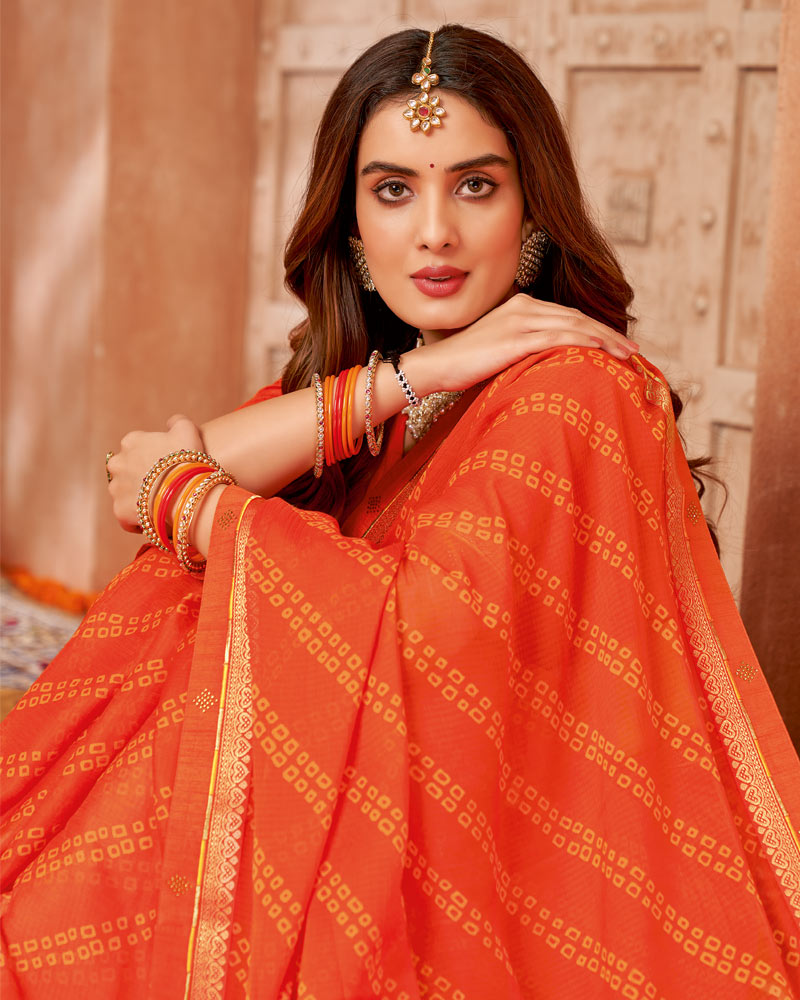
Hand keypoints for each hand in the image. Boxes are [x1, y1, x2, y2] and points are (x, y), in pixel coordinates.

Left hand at [107, 415, 203, 531]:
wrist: (186, 493)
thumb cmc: (188, 461)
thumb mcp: (188, 430)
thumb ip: (177, 422)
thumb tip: (170, 423)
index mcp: (131, 441)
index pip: (137, 447)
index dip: (153, 456)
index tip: (167, 466)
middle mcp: (118, 463)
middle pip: (126, 469)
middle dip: (139, 476)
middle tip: (162, 484)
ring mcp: (116, 489)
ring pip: (125, 493)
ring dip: (138, 498)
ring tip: (160, 503)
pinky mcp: (119, 511)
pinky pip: (127, 518)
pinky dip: (138, 520)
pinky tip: (153, 518)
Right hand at [419, 294, 637, 393]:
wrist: (436, 365)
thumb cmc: (465, 364)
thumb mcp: (501, 349)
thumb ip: (526, 348)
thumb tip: (550, 364)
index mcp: (522, 305)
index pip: (569, 315)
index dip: (597, 328)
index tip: (618, 344)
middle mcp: (524, 306)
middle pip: (578, 318)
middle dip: (609, 334)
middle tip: (634, 350)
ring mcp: (520, 321)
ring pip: (574, 326)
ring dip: (605, 340)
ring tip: (628, 355)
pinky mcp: (516, 339)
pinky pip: (559, 338)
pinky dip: (585, 344)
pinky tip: (603, 353)